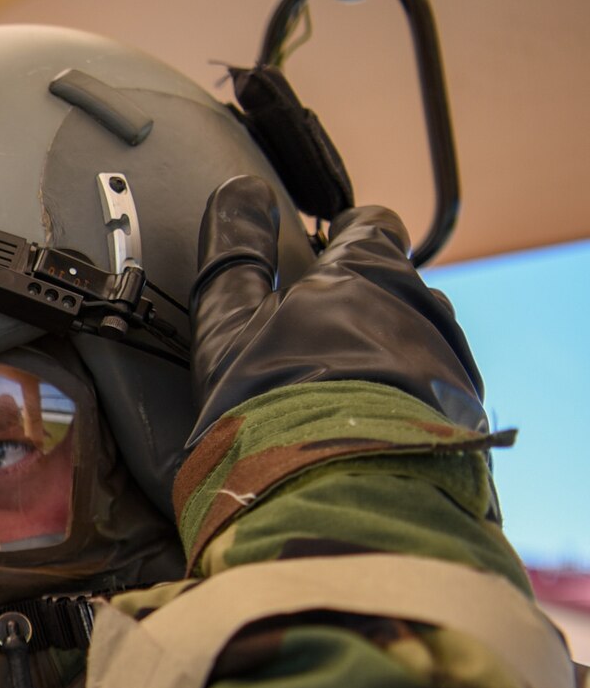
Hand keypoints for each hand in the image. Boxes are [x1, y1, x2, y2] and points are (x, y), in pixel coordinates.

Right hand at [188, 176, 485, 442]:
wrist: (340, 495)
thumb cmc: (276, 405)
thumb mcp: (230, 327)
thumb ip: (235, 256)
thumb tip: (239, 192)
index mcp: (368, 272)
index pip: (373, 225)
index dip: (348, 233)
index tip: (326, 249)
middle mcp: (421, 307)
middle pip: (396, 284)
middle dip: (363, 298)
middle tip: (316, 333)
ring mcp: (446, 362)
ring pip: (416, 336)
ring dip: (384, 349)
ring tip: (337, 388)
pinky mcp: (457, 414)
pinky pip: (429, 386)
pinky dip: (399, 393)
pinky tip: (362, 421)